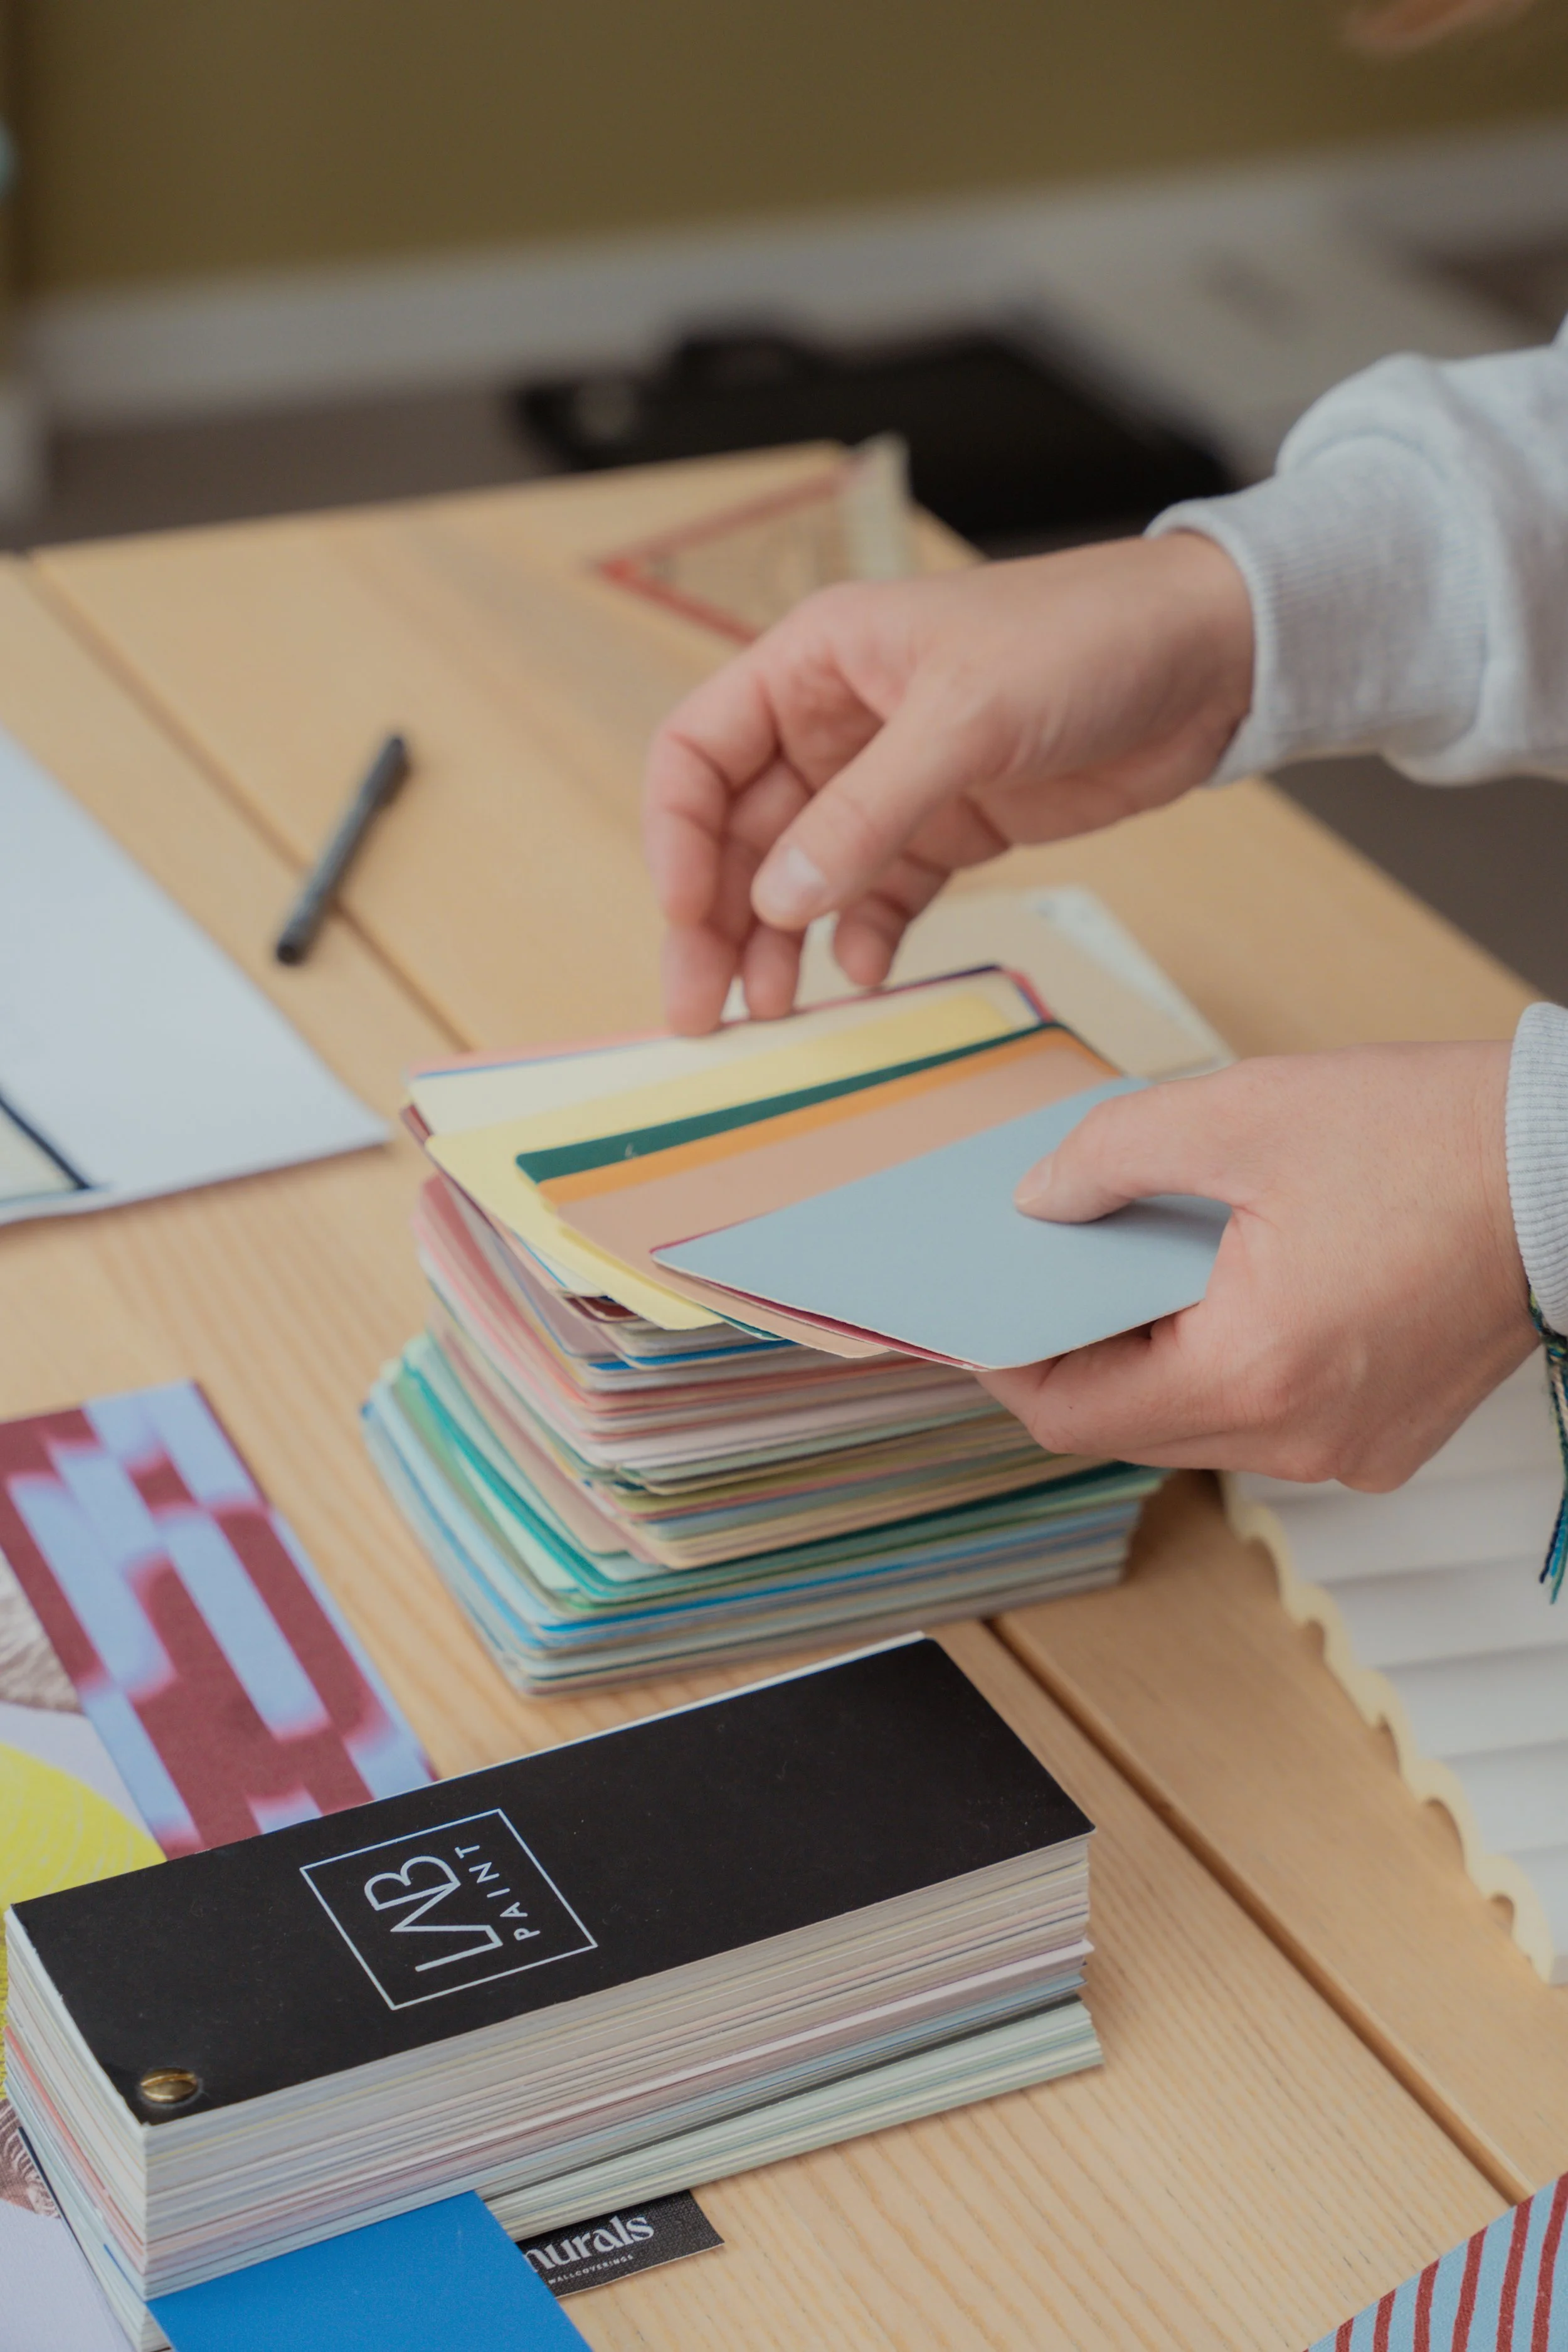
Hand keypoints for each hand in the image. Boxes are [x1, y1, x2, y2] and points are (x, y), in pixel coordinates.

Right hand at [642, 533, 1253, 1032]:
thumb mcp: (967, 717)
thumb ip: (868, 812)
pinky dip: (863, 940)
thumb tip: (780, 900)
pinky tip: (864, 976)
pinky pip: (881, 896)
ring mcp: (894, 782)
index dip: (676, 836)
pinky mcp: (952, 827)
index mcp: (815, 663)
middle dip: (715, 919)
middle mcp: (838, 723)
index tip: (688, 914)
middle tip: (701, 1009)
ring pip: (803, 876)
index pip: (698, 754)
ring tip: (770, 1014)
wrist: (1211, 656)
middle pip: (739, 832)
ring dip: (779, 945)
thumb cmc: (1087, 636)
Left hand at [984, 1041, 1532, 1487]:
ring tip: (1140, 1261)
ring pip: (1199, 1421)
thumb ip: (1108, 1157)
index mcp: (1255, 1373)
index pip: (1075, 1416)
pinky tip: (1226, 1282)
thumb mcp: (1238, 1114)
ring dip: (1156, 1352)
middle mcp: (1301, 1439)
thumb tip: (1038, 1201)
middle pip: (1133, 1426)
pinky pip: (1267, 1412)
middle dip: (1080, 1350)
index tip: (980, 1312)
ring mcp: (1350, 1449)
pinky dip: (1228, 1358)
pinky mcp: (1386, 1436)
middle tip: (1050, 1270)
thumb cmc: (1432, 1136)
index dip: (1008, 1364)